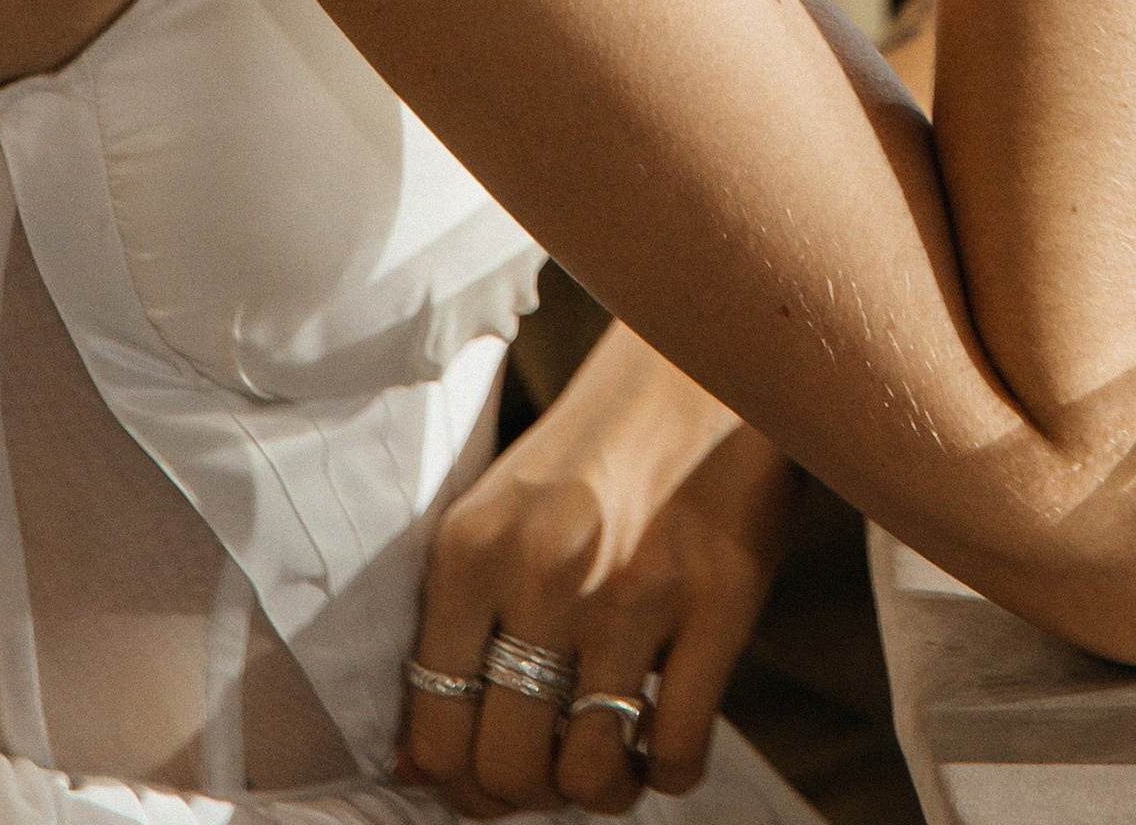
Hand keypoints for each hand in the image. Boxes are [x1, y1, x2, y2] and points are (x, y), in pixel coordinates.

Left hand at [398, 326, 790, 813]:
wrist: (704, 355)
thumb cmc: (600, 443)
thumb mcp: (503, 513)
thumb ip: (462, 622)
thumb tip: (416, 763)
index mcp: (473, 552)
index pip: (434, 731)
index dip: (461, 782)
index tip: (489, 780)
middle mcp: (543, 575)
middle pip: (507, 766)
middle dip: (529, 793)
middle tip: (554, 772)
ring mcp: (632, 593)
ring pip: (589, 772)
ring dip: (600, 790)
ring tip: (613, 761)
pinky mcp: (719, 601)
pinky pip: (675, 749)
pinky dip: (668, 771)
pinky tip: (666, 740)